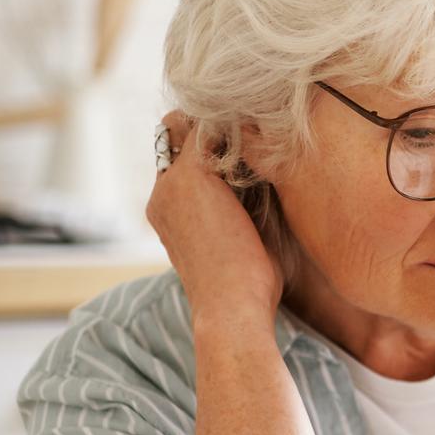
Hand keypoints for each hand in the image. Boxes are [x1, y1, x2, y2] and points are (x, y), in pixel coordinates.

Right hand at [147, 110, 282, 331]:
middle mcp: (162, 194)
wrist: (232, 309)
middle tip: (259, 130)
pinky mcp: (191, 176)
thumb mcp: (244, 241)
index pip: (179, 161)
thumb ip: (246, 209)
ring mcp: (172, 184)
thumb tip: (272, 185)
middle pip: (178, 137)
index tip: (252, 146)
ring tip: (264, 129)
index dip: (212, 148)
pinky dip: (234, 125)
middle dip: (215, 129)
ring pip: (189, 127)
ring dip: (225, 124)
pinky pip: (205, 128)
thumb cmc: (249, 288)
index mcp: (168, 212)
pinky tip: (266, 133)